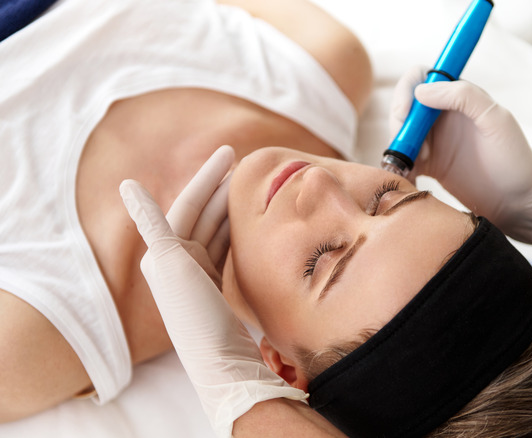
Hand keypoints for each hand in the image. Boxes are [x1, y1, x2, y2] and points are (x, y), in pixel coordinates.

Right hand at [120, 146, 306, 437]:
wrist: (220, 361)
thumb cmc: (237, 336)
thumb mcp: (245, 293)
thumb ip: (247, 266)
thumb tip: (273, 246)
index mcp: (194, 270)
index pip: (211, 225)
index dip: (225, 200)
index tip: (242, 177)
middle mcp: (176, 264)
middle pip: (200, 212)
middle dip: (216, 183)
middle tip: (234, 154)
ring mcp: (167, 264)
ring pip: (190, 212)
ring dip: (205, 185)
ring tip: (226, 159)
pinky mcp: (164, 262)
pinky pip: (152, 229)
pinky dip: (141, 208)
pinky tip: (129, 187)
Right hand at [390, 67, 531, 265]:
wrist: (521, 202)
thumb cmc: (515, 159)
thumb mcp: (495, 119)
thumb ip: (463, 97)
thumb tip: (421, 91)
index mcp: (459, 97)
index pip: (420, 77)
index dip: (407, 91)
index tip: (405, 116)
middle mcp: (443, 115)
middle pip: (404, 106)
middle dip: (399, 125)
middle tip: (413, 151)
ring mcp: (435, 140)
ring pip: (401, 134)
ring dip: (398, 149)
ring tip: (414, 169)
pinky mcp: (431, 166)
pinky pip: (404, 161)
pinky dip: (400, 169)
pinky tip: (408, 181)